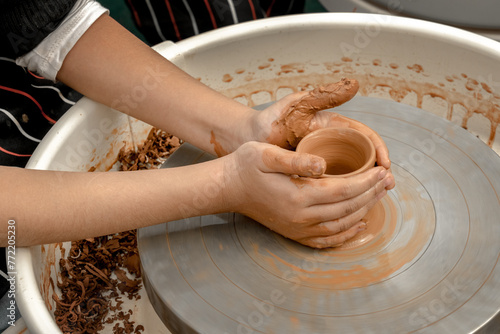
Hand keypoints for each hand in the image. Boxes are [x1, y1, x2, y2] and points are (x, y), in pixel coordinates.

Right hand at [221, 142, 391, 247]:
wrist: (228, 188)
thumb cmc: (246, 166)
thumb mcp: (266, 154)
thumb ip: (296, 160)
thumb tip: (323, 165)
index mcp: (298, 195)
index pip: (343, 189)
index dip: (366, 181)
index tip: (381, 170)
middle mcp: (301, 217)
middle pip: (347, 207)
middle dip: (371, 193)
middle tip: (388, 180)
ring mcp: (298, 228)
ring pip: (341, 224)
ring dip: (364, 210)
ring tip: (379, 195)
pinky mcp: (294, 233)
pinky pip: (326, 240)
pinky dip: (346, 234)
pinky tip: (359, 224)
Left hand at [252, 78, 393, 187]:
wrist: (248, 138)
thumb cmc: (272, 118)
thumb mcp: (298, 105)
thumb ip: (323, 95)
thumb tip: (354, 85)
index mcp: (334, 127)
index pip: (365, 137)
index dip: (378, 150)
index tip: (384, 166)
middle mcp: (332, 144)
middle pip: (364, 158)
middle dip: (378, 172)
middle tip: (387, 186)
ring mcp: (323, 160)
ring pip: (351, 174)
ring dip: (366, 185)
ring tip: (375, 197)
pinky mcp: (312, 175)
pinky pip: (334, 185)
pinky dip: (346, 194)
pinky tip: (351, 205)